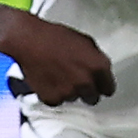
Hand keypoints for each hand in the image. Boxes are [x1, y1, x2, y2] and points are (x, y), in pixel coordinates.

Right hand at [1, 14, 116, 106]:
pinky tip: (49, 79)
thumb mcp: (85, 41)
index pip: (109, 89)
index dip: (102, 85)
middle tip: (76, 79)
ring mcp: (69, 93)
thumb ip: (96, 58)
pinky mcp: (52, 99)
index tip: (98, 85)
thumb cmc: (55, 36)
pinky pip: (57, 101)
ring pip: (74, 99)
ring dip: (69, 90)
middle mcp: (86, 83)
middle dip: (87, 91)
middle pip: (93, 98)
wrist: (28, 41)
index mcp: (98, 66)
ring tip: (58, 74)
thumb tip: (99, 69)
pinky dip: (54, 93)